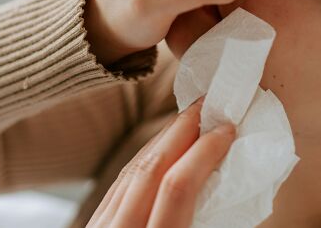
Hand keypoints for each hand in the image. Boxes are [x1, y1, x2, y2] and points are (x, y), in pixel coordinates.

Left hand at [86, 97, 235, 227]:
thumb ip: (206, 219)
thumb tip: (226, 179)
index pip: (178, 186)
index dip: (205, 151)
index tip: (227, 130)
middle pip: (151, 168)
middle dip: (182, 130)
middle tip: (206, 105)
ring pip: (132, 171)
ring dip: (163, 139)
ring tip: (188, 120)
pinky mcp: (94, 226)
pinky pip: (120, 185)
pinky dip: (144, 159)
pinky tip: (160, 148)